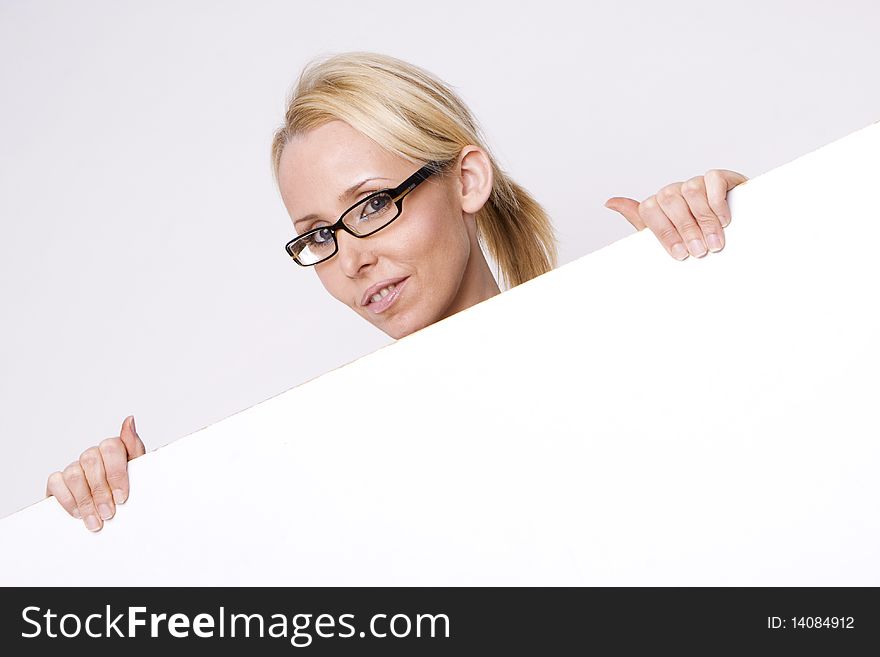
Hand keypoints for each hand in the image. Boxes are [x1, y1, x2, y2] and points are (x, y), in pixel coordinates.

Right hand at [45, 415, 145, 531]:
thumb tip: (129, 420)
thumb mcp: (138, 472)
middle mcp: (93, 455)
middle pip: (92, 461)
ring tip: (96, 520)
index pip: (112, 447)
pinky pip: (57, 483)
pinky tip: (78, 513)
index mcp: (114, 449)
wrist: (107, 512)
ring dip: (85, 501)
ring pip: (75, 474)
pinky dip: (68, 500)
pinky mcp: (58, 480)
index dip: (117, 473)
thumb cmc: (124, 489)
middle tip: (109, 513)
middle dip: (101, 491)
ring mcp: (74, 466)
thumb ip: (134, 447)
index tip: (122, 496)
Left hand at [604, 169, 748, 259]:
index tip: (679, 255)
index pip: (648, 209)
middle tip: (699, 252)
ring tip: (714, 243)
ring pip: (690, 190)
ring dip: (703, 220)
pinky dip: (717, 202)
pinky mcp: (720, 177)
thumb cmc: (698, 239)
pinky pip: (713, 179)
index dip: (663, 232)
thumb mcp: (669, 239)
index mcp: (659, 206)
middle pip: (668, 199)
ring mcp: (697, 182)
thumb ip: (641, 222)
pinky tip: (724, 221)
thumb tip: (609, 202)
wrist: (735, 236)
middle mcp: (675, 191)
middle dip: (685, 229)